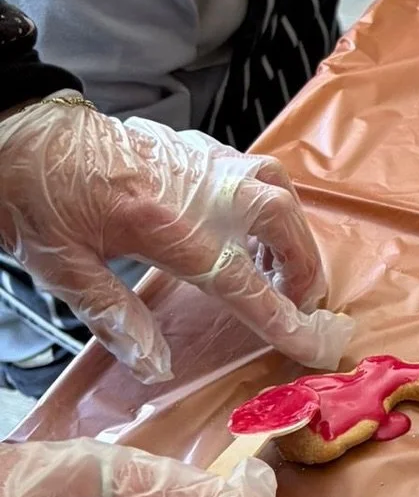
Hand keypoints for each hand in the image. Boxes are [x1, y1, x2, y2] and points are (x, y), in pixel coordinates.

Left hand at [0, 100, 353, 383]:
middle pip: (278, 218)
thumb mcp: (59, 265)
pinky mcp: (191, 144)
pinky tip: (249, 227)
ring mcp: (196, 158)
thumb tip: (156, 366)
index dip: (279, 315)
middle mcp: (191, 184)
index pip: (238, 279)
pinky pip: (251, 169)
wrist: (16, 131)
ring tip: (280, 267)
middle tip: (301, 302)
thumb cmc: (31, 193)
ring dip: (291, 229)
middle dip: (303, 264)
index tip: (311, 343)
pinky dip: (269, 201)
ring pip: (274, 185)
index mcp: (159, 221)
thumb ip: (114, 316)